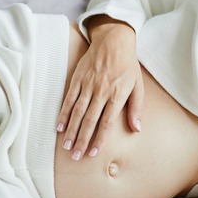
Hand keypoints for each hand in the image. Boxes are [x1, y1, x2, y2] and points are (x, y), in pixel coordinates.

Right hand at [56, 16, 143, 159]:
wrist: (114, 41)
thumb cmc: (128, 66)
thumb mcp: (138, 86)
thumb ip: (136, 108)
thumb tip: (136, 129)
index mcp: (117, 95)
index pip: (107, 122)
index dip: (100, 139)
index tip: (93, 153)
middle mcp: (101, 92)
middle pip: (90, 120)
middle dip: (82, 139)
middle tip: (76, 156)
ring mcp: (87, 85)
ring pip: (77, 112)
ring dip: (70, 130)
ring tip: (66, 146)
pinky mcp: (77, 79)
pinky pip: (68, 99)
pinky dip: (63, 113)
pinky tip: (58, 126)